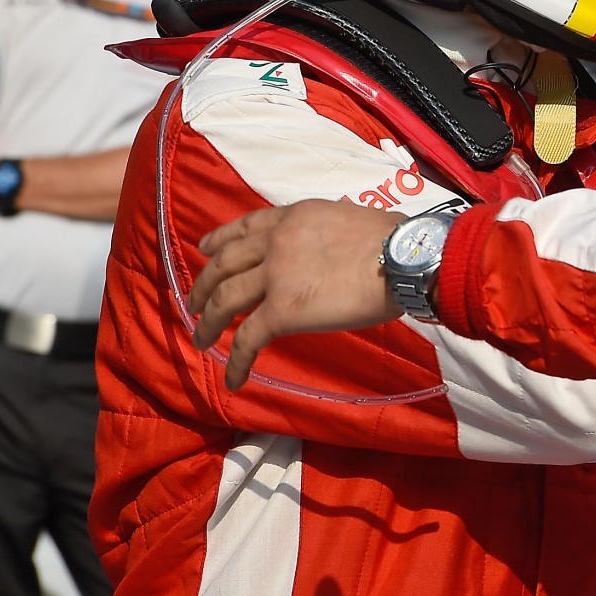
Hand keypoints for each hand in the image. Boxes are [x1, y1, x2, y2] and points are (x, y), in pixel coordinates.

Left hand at [188, 200, 403, 388]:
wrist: (401, 259)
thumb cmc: (390, 241)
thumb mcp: (345, 220)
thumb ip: (320, 234)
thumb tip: (322, 255)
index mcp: (293, 217)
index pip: (245, 226)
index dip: (220, 238)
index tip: (205, 248)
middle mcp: (276, 242)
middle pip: (225, 263)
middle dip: (204, 284)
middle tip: (194, 301)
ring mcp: (276, 275)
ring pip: (225, 299)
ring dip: (207, 320)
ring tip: (201, 338)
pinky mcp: (282, 310)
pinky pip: (249, 339)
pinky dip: (237, 361)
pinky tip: (234, 378)